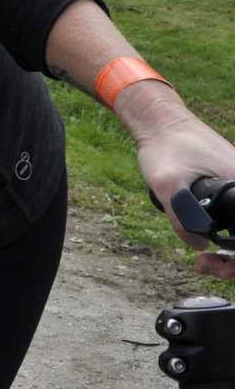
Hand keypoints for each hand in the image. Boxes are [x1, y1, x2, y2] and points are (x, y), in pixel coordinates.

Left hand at [125, 83, 234, 278]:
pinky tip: (204, 245)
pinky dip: (224, 235)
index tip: (220, 265)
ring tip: (203, 262)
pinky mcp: (230, 187)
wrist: (161, 121)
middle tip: (205, 267)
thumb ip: (181, 219)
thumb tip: (199, 246)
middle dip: (234, 261)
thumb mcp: (167, 185)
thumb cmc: (166, 145)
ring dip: (229, 252)